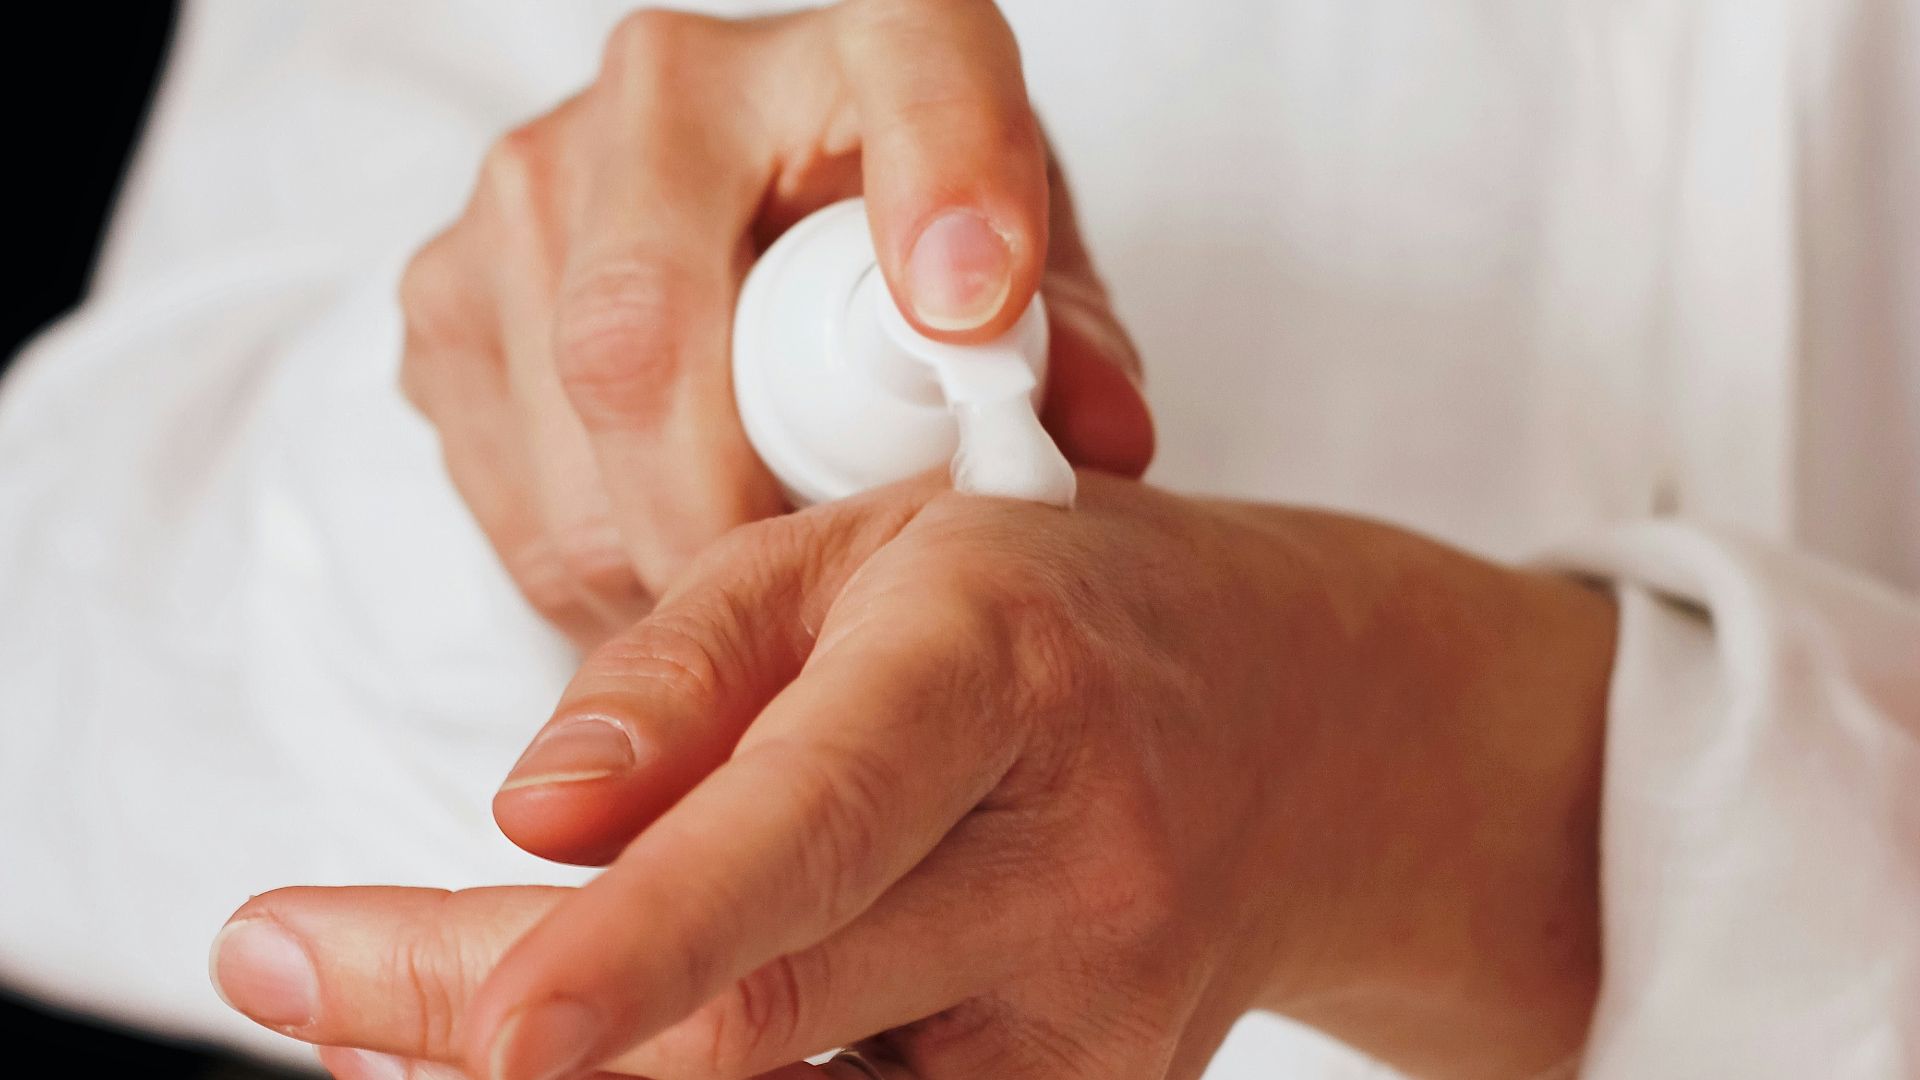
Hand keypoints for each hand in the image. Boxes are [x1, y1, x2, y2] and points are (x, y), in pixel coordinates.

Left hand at [213, 475, 1613, 1078]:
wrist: (1304, 728)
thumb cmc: (1061, 608)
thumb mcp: (872, 551)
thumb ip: (688, 669)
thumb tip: (527, 820)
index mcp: (998, 676)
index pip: (816, 822)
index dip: (647, 934)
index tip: (479, 1020)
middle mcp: (1066, 876)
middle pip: (757, 1015)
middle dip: (490, 1017)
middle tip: (297, 974)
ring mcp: (1092, 1035)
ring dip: (578, 1077)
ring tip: (411, 1018)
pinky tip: (590, 1047)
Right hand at [398, 0, 1153, 647]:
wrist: (745, 221)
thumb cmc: (906, 249)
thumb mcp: (1021, 279)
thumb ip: (1068, 349)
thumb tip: (1098, 442)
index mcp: (862, 40)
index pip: (915, 76)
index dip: (943, 188)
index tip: (971, 312)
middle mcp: (664, 87)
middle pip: (647, 337)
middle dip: (731, 521)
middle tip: (810, 610)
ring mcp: (527, 185)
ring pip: (568, 435)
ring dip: (664, 563)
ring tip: (754, 591)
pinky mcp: (445, 294)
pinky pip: (509, 490)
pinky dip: (596, 567)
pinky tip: (675, 555)